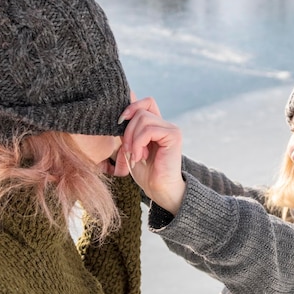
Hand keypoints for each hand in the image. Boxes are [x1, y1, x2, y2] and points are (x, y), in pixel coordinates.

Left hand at [116, 97, 185, 214]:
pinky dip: (138, 143)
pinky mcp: (173, 135)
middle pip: (140, 111)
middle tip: (127, 151)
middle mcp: (166, 125)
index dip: (131, 107)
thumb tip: (120, 117)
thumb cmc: (146, 173)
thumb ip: (128, 132)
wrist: (160, 190)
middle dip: (127, 130)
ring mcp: (171, 129)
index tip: (119, 123)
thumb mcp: (131, 148)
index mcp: (157, 126)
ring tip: (135, 156)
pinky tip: (140, 157)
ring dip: (132, 139)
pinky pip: (149, 130)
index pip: (146, 102)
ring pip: (143, 119)